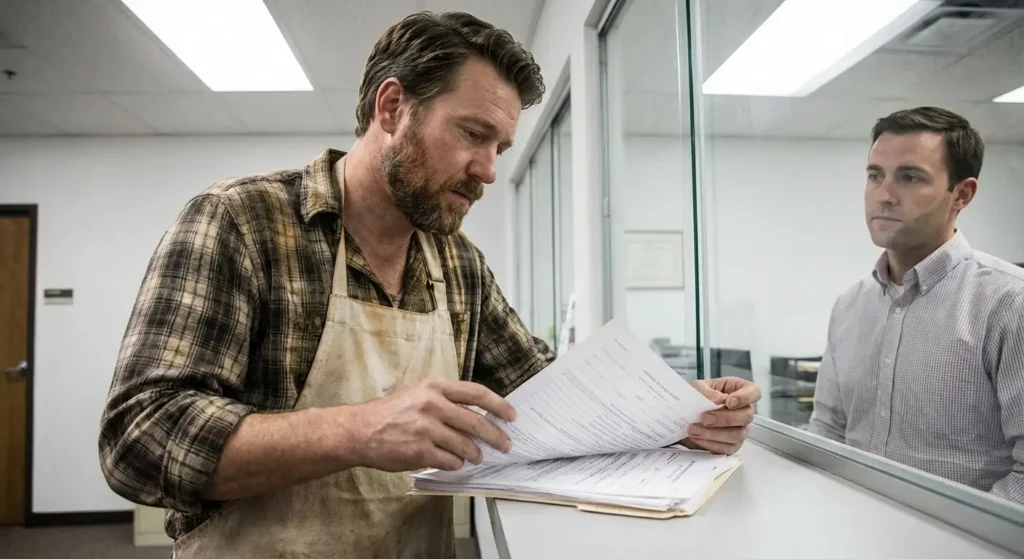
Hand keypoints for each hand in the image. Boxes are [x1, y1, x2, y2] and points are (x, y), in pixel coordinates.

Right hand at [347, 378, 515, 472]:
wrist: (360, 431)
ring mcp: (425, 429)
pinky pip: (450, 461)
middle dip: (495, 436)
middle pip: (476, 422)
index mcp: (434, 387)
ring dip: (474, 454)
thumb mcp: (418, 395)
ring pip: (465, 446)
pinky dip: (455, 464)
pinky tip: (453, 462)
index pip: (476, 393)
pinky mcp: (419, 451)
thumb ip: (446, 401)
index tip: (511, 415)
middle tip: (505, 444)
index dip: (498, 405)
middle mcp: (432, 405)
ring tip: (476, 456)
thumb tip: (478, 417)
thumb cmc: (391, 413)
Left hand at [685, 377, 761, 454]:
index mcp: (738, 390)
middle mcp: (743, 410)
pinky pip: (727, 448)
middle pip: (747, 416)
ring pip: (738, 434)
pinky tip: (697, 437)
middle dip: (725, 418)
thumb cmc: (695, 398)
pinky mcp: (732, 444)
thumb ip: (708, 392)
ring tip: (694, 429)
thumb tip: (719, 400)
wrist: (683, 416)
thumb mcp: (697, 388)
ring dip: (714, 433)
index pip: (753, 392)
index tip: (729, 402)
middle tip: (704, 418)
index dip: (745, 397)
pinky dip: (710, 443)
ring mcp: (740, 428)